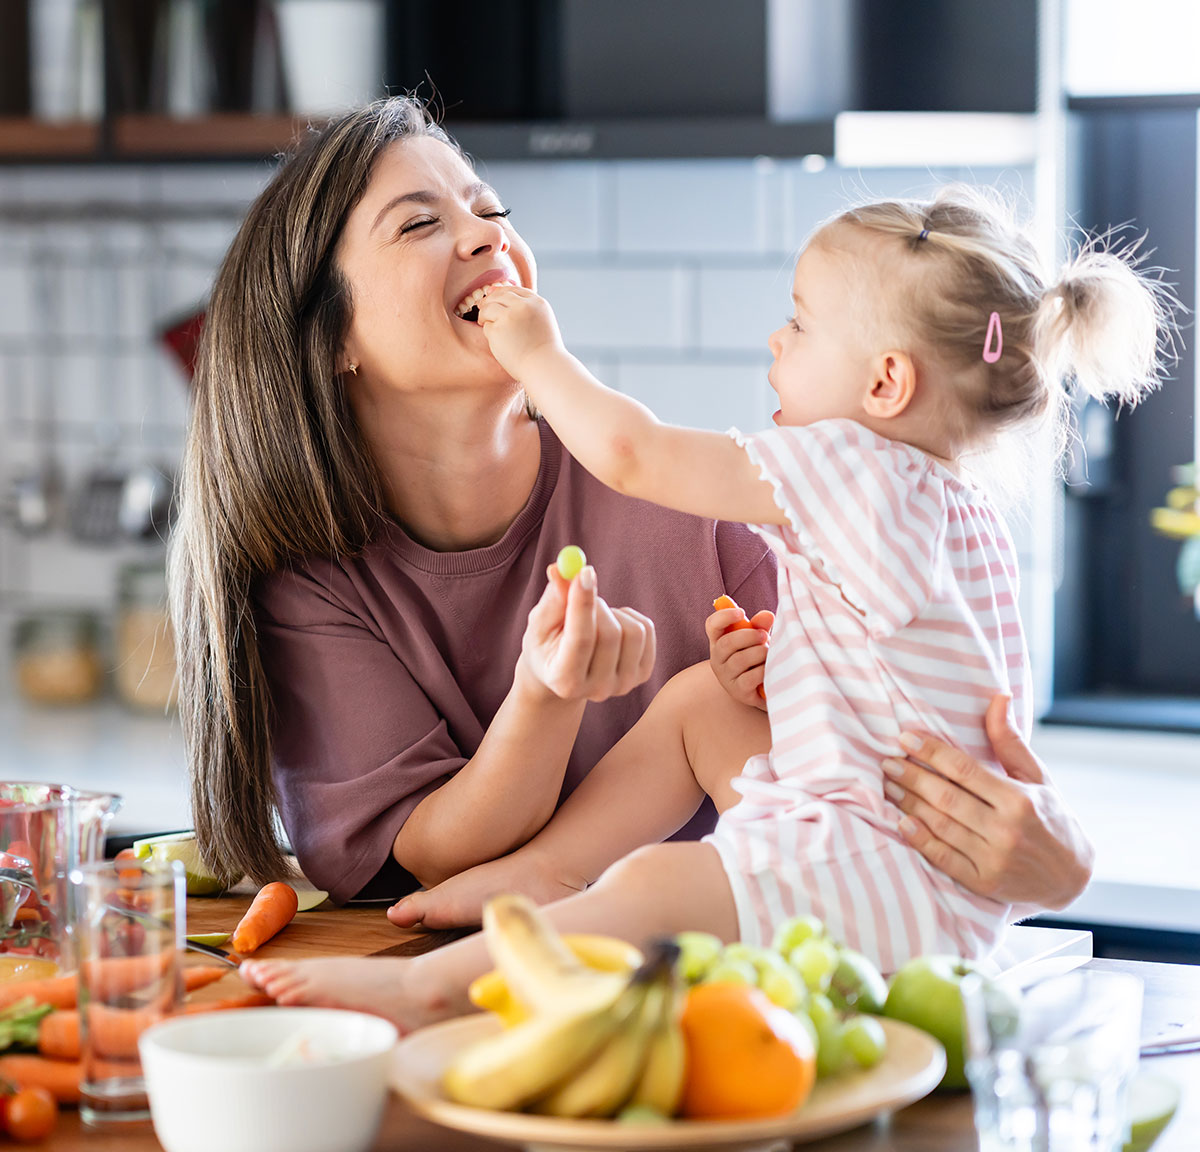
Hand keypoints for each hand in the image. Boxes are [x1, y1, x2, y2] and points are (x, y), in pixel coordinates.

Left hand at [477, 284, 563, 384]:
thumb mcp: (542, 321)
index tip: (493, 298)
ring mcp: (509, 316)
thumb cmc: (543, 350)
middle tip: (483, 311)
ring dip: (484, 316)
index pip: (514, 289)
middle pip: (498, 295)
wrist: (544, 367)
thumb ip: (526, 308)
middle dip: (488, 302)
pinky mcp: (498, 330)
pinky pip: (486, 326)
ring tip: (488, 326)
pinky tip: (497, 342)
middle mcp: (523, 306)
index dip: (501, 293)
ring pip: (488, 308)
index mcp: (537, 302)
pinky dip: (489, 333)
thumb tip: (499, 294)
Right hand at [519, 564, 655, 703]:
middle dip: (595, 603)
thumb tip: (561, 570)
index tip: (584, 571)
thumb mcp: (539, 624)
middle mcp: (597, 689)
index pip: (580, 640)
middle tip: (581, 589)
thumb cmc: (547, 646)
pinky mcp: (643, 674)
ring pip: (632, 630)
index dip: (583, 603)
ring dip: (611, 611)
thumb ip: (552, 600)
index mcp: (565, 680)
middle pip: (610, 634)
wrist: (563, 674)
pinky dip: (627, 616)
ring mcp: (623, 684)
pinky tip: (610, 625)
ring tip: (593, 617)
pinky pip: (646, 629)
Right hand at [705, 603, 772, 710]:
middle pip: (727, 643)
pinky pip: (749, 678)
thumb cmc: (756, 657)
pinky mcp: (738, 691)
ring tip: (769, 653)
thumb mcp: (757, 639)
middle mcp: (718, 658)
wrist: (760, 688)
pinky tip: (769, 668)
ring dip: (759, 653)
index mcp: (719, 640)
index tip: (742, 613)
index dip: (724, 616)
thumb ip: (760, 626)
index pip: (712, 625)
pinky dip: (762, 671)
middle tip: (764, 635)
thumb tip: (768, 615)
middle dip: (749, 636)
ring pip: (739, 660)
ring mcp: (726, 676)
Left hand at [882, 694, 1094, 909]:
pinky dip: (920, 840)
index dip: (932, 753)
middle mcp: (1007, 830)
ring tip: (889, 786)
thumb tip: (999, 698)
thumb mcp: (1038, 778)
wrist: (1071, 879)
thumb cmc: (1051, 818)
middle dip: (913, 777)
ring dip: (909, 804)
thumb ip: (1011, 742)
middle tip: (888, 761)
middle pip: (947, 798)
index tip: (906, 738)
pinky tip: (901, 822)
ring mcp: (994, 859)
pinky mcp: (983, 882)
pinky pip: (943, 859)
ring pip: (941, 826)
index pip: (965, 771)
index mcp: (1020, 800)